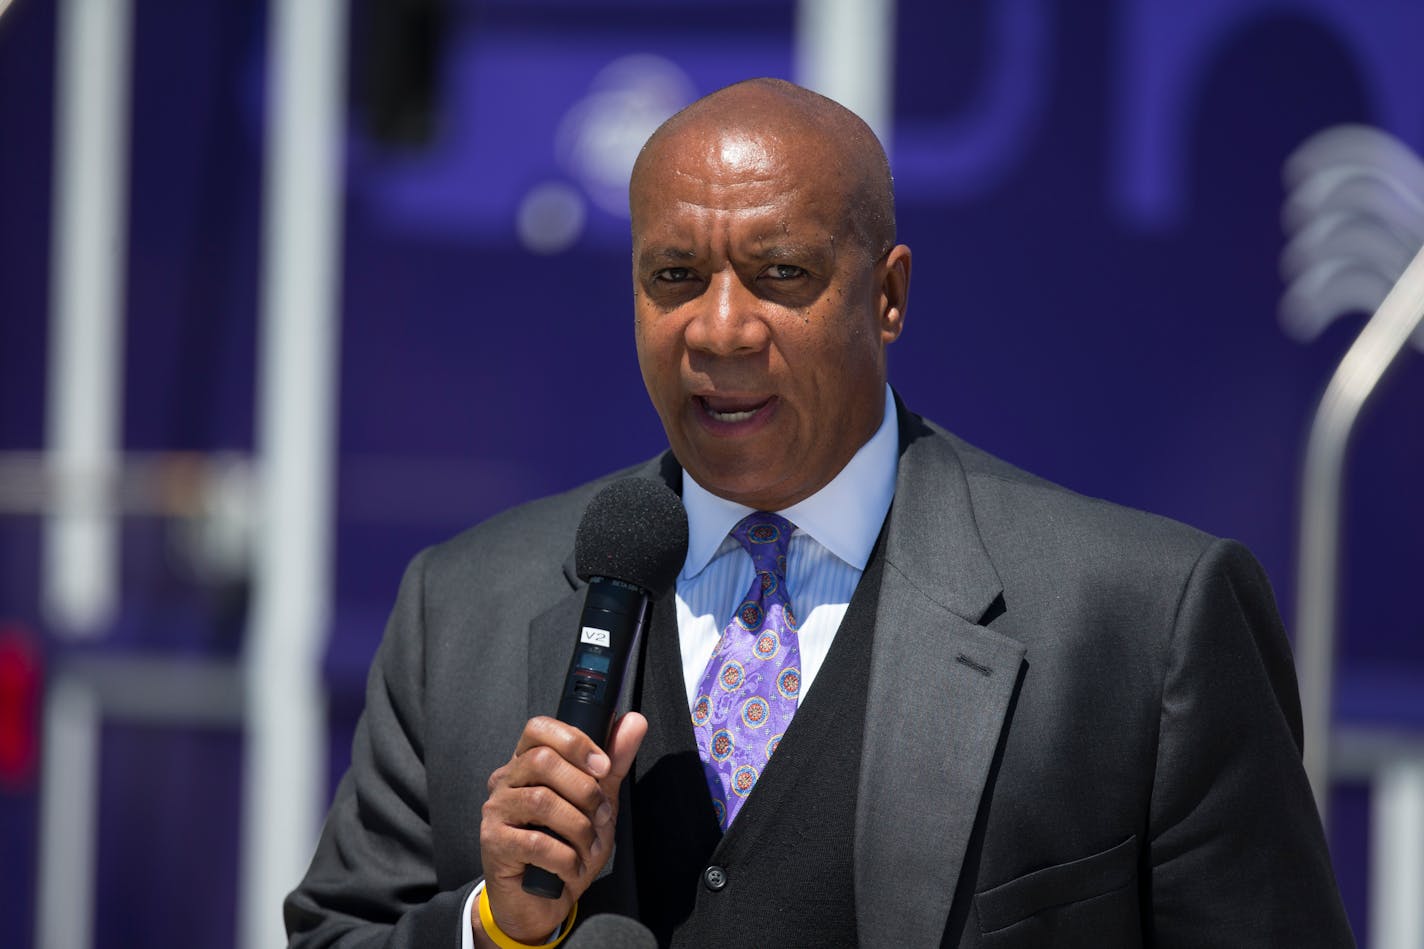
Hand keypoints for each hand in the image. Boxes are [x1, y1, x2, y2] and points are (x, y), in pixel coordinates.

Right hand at [475, 712, 646, 944]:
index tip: (603, 765)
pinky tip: (570, 867)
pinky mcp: (493, 843)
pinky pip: (535, 842)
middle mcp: (506, 780)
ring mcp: (496, 811)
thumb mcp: (598, 804)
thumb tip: (634, 722)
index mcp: (528, 764)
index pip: (539, 728)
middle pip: (541, 760)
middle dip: (584, 789)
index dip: (574, 741)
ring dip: (578, 826)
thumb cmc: (566, 848)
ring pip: (541, 801)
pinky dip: (565, 857)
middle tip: (601, 814)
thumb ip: (614, 763)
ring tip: (588, 844)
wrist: (542, 903)